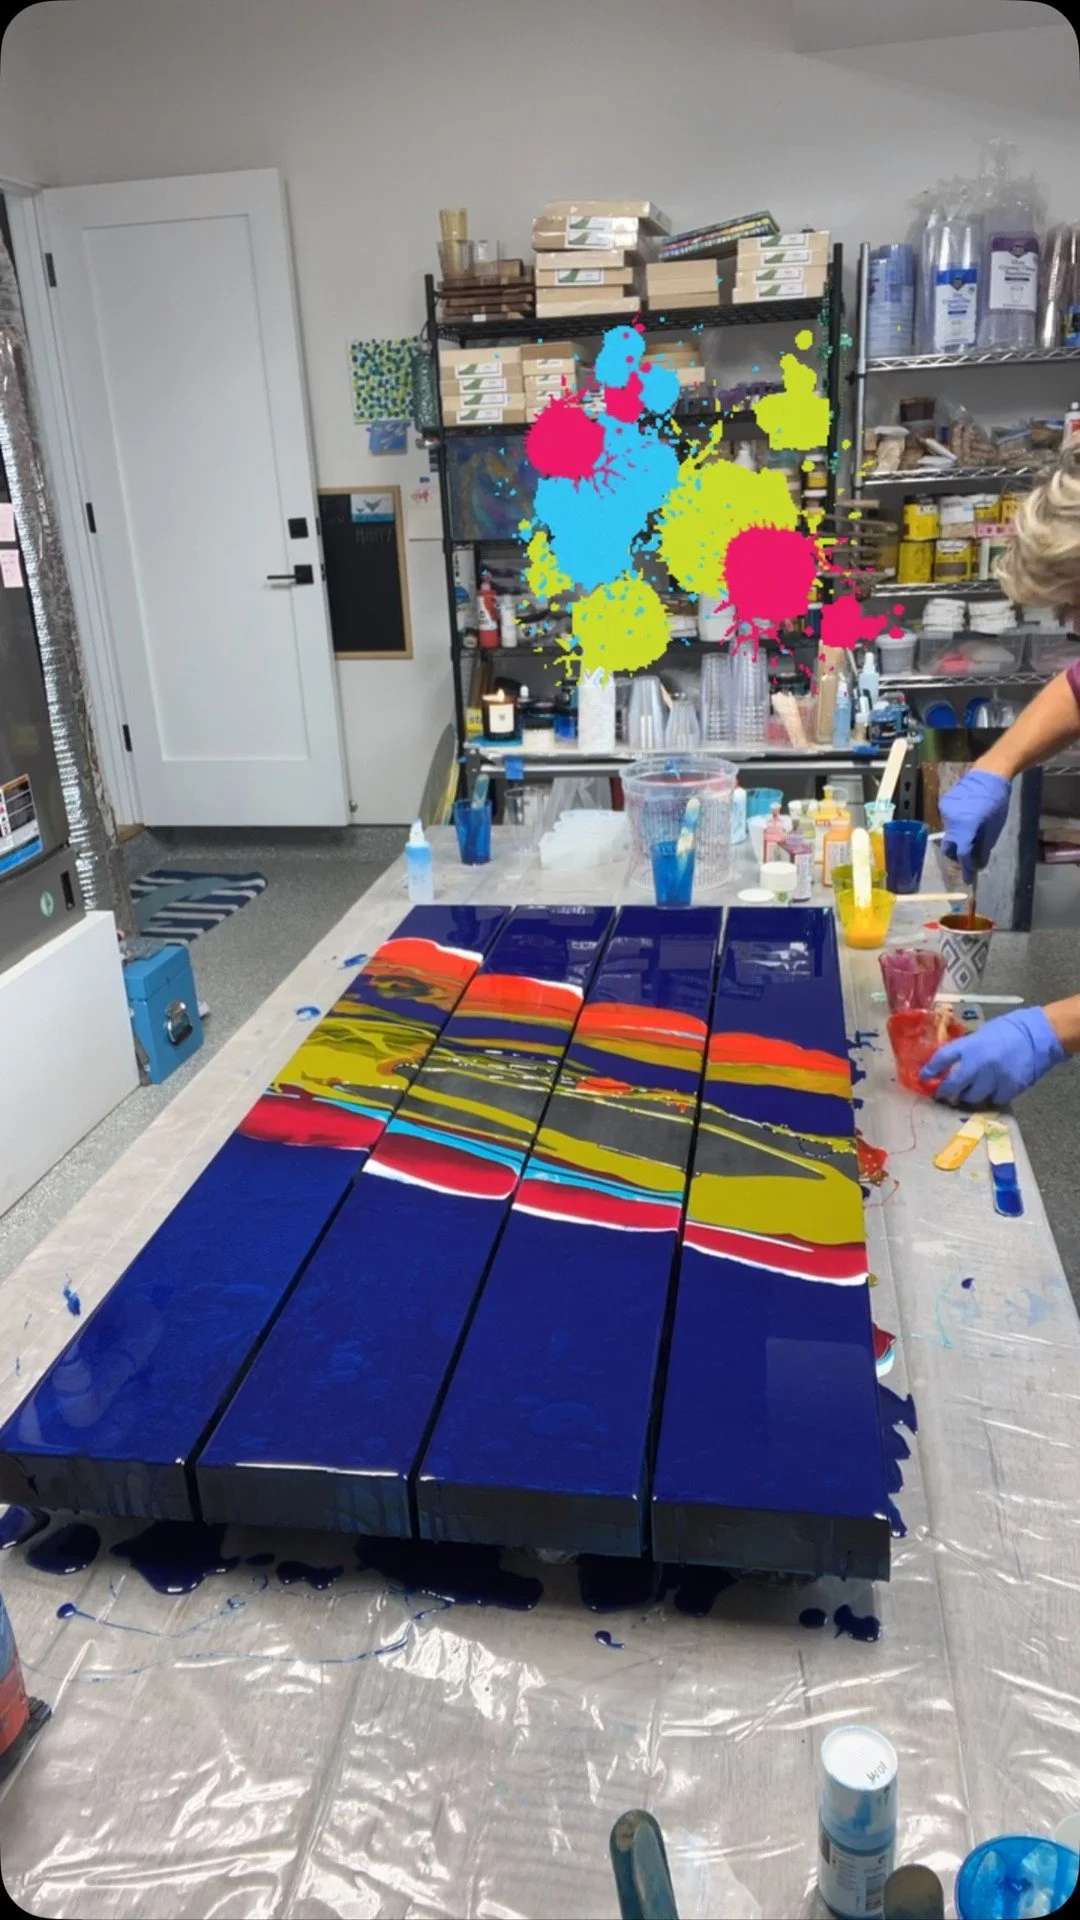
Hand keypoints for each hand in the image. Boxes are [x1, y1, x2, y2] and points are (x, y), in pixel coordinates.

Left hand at [921, 1007, 1065, 1105]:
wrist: (1038, 1035)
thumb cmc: (1010, 1030)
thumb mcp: (983, 1033)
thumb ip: (967, 1047)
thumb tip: (952, 1061)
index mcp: (970, 1045)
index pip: (942, 1059)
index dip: (930, 1070)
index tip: (924, 1077)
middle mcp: (978, 1064)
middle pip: (954, 1085)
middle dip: (945, 1091)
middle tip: (943, 1094)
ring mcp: (994, 1078)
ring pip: (973, 1097)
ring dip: (969, 1095)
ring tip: (969, 1093)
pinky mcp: (1009, 1088)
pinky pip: (994, 1099)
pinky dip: (992, 1096)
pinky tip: (993, 1090)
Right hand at [939, 769, 1010, 883]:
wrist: (988, 774)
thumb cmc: (997, 801)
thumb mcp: (995, 827)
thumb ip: (984, 847)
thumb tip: (978, 864)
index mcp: (966, 826)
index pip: (963, 853)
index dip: (966, 867)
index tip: (968, 878)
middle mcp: (952, 821)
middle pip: (950, 847)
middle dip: (957, 856)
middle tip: (968, 859)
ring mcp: (945, 812)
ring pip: (949, 834)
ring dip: (958, 840)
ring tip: (971, 836)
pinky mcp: (944, 805)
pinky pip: (948, 823)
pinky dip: (957, 827)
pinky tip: (967, 821)